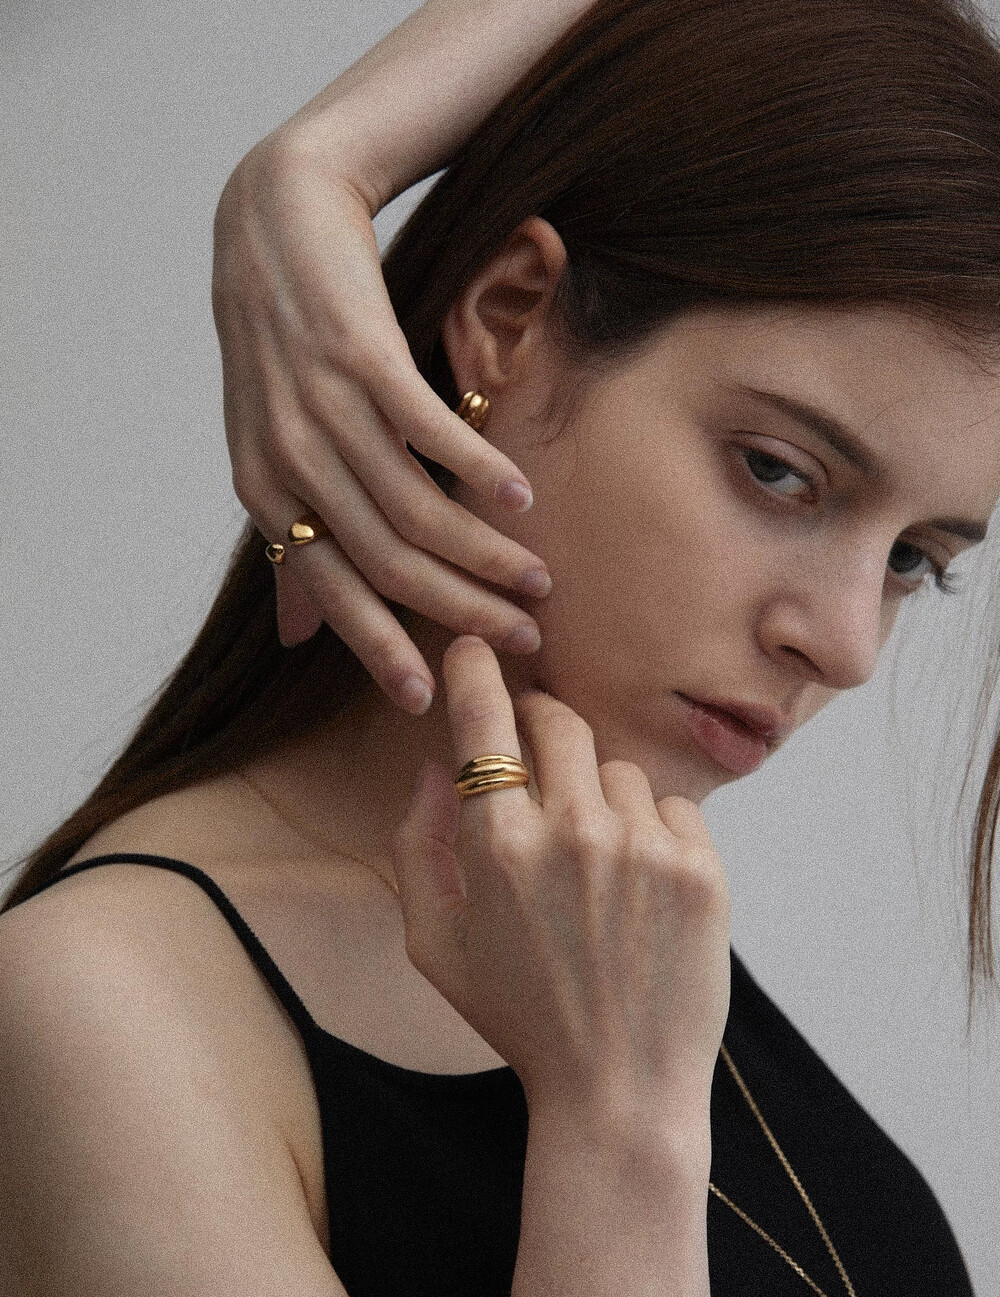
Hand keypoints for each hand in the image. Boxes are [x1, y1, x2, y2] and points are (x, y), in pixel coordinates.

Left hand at [212, 126, 552, 716]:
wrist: (272, 218)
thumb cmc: (280, 346)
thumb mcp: (266, 449)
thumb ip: (288, 542)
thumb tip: (292, 642)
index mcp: (264, 492)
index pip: (333, 592)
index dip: (383, 649)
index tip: (432, 698)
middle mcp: (288, 458)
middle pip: (386, 561)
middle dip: (459, 609)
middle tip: (522, 638)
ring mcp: (322, 406)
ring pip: (415, 509)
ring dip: (485, 553)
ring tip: (538, 577)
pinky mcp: (361, 354)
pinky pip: (429, 433)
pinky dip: (480, 471)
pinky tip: (522, 498)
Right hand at [391, 636, 731, 1132]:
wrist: (619, 1090)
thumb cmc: (518, 1017)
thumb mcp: (433, 944)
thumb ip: (417, 846)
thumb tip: (434, 767)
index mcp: (499, 847)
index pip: (484, 721)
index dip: (473, 671)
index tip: (471, 647)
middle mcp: (574, 833)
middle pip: (559, 721)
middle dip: (540, 724)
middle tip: (536, 757)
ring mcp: (645, 849)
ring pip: (617, 769)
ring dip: (599, 796)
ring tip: (595, 868)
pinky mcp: (703, 870)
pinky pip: (670, 806)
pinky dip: (652, 831)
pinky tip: (639, 890)